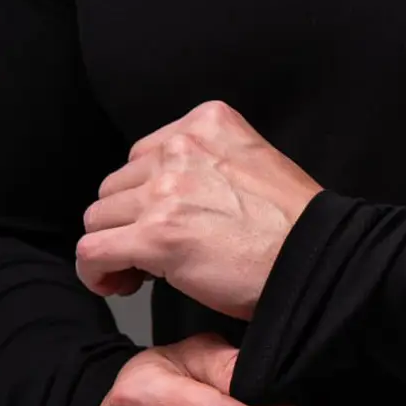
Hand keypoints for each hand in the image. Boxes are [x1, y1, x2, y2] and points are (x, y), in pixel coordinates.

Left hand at [76, 99, 322, 319]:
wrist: (314, 256)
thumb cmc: (292, 221)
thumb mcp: (252, 159)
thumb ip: (206, 160)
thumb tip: (161, 193)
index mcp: (207, 122)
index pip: (144, 154)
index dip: (147, 193)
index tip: (165, 219)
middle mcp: (182, 147)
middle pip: (117, 184)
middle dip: (129, 219)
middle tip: (155, 250)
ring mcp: (167, 190)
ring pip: (99, 217)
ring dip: (115, 244)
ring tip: (142, 270)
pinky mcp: (156, 236)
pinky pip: (91, 251)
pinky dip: (96, 272)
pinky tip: (117, 283)